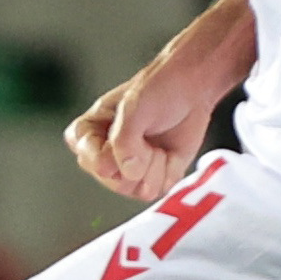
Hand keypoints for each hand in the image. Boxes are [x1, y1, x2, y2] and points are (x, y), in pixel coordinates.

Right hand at [68, 14, 245, 201]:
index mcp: (88, 134)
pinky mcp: (153, 178)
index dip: (110, 156)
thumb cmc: (158, 88)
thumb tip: (128, 172)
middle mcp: (105, 156)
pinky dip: (170, 171)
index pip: (89, 160)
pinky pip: (159, 190)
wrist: (192, 89)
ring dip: (155, 166)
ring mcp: (129, 170)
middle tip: (146, 137)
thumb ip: (124, 140)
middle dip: (139, 161)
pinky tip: (170, 152)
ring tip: (158, 143)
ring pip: (137, 190)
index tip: (128, 137)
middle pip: (114, 182)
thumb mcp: (134, 107)